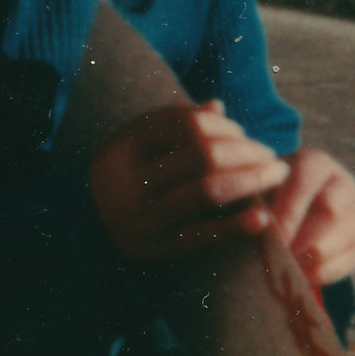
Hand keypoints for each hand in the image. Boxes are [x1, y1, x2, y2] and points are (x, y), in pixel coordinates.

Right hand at [87, 99, 290, 263]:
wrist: (79, 232)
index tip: (244, 135)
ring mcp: (141, 216)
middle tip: (271, 156)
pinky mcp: (154, 249)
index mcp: (124, 147)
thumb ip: (172, 127)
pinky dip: (236, 226)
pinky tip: (262, 217)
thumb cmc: (121, 181)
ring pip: (209, 191)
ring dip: (252, 181)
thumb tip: (217, 106)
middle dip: (247, 152)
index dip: (224, 127)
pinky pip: (203, 235)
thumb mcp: (135, 148)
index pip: (187, 125)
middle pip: (203, 156)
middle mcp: (129, 180)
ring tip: (275, 176)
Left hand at [266, 146, 354, 286]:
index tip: (271, 236)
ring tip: (285, 268)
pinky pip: (348, 261)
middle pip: (332, 211)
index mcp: (314, 163)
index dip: (288, 211)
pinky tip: (299, 277)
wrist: (283, 215)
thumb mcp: (252, 195)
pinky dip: (322, 273)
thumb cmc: (260, 199)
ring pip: (343, 237)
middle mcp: (341, 183)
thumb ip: (249, 205)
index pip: (305, 182)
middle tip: (278, 257)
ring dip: (311, 258)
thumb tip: (257, 221)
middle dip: (302, 238)